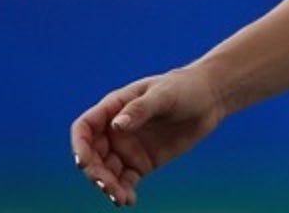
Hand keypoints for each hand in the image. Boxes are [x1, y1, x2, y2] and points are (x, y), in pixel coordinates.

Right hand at [70, 67, 226, 206]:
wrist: (208, 99)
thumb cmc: (184, 88)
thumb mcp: (163, 95)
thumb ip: (139, 110)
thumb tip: (116, 126)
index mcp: (114, 108)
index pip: (85, 128)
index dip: (79, 145)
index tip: (82, 162)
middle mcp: (115, 130)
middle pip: (93, 155)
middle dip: (95, 172)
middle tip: (107, 186)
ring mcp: (127, 148)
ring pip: (107, 171)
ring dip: (108, 186)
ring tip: (120, 198)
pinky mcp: (142, 163)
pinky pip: (125, 181)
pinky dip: (124, 191)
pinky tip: (129, 201)